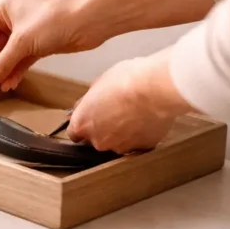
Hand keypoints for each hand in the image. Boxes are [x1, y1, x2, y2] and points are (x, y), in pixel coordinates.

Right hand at [0, 0, 100, 90]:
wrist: (88, 21)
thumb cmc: (56, 19)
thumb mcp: (22, 43)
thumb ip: (1, 63)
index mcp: (2, 9)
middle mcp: (12, 19)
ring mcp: (25, 32)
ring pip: (7, 56)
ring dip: (2, 72)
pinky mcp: (38, 44)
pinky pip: (20, 60)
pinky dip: (15, 71)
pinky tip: (10, 84)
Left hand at [67, 49, 192, 152]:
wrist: (155, 88)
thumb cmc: (126, 80)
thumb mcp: (98, 82)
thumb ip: (89, 100)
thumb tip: (88, 104)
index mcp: (82, 124)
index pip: (75, 133)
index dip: (84, 125)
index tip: (92, 118)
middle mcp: (98, 140)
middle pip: (97, 139)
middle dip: (105, 129)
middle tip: (118, 111)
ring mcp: (121, 147)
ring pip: (118, 143)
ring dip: (123, 133)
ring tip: (135, 114)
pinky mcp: (142, 148)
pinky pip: (138, 143)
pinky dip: (141, 135)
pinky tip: (147, 120)